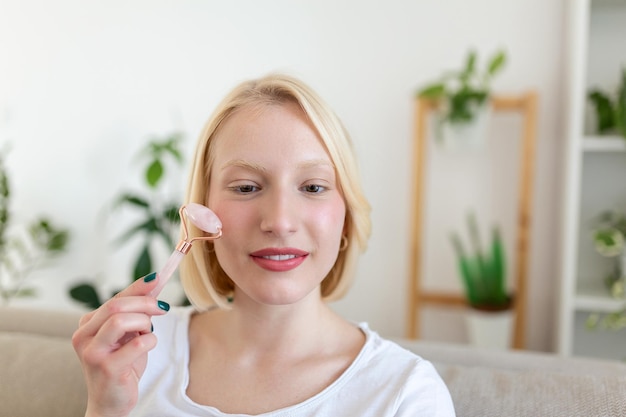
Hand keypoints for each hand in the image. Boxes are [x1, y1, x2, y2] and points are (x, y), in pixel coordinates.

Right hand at [72, 273, 168, 416]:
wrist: (111, 403)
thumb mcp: (129, 335)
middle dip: (144, 302)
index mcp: (87, 325)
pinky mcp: (107, 368)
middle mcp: (83, 336)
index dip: (138, 287)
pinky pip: (138, 343)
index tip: (158, 278)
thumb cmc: (122, 366)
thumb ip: (137, 312)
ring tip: (149, 332)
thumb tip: (154, 284)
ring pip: (121, 320)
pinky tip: (147, 347)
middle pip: (116, 306)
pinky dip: (150, 341)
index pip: (115, 298)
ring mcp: (93, 352)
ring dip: (144, 322)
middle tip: (162, 308)